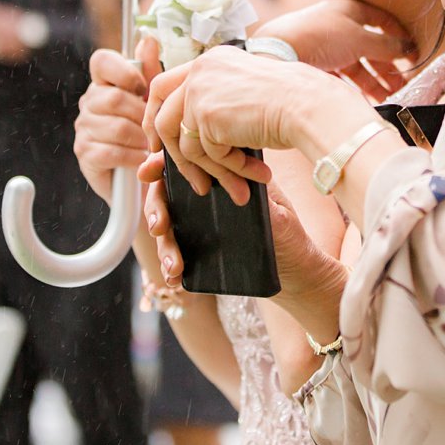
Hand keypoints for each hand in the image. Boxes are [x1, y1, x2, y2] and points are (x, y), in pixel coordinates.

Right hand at [75, 35, 159, 203]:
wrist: (143, 182)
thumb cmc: (150, 135)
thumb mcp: (154, 102)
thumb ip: (151, 72)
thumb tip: (148, 40)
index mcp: (105, 82)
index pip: (101, 60)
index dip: (122, 70)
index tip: (141, 86)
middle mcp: (89, 102)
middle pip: (114, 98)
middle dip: (142, 116)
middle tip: (156, 129)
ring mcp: (84, 127)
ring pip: (117, 127)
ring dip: (141, 140)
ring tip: (152, 147)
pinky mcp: (85, 153)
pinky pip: (111, 151)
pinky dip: (133, 158)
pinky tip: (142, 162)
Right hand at [141, 159, 338, 308]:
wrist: (297, 274)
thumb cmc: (290, 235)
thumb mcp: (277, 212)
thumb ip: (256, 196)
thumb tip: (234, 179)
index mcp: (222, 181)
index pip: (186, 166)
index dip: (160, 166)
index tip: (147, 173)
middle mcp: (207, 202)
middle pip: (166, 197)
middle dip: (156, 210)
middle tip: (159, 226)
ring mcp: (200, 229)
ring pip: (168, 231)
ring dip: (164, 247)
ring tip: (174, 265)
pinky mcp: (200, 254)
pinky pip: (177, 257)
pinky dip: (171, 268)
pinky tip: (176, 278)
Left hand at [144, 46, 326, 202]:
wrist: (308, 105)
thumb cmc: (293, 103)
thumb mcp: (247, 96)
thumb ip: (218, 106)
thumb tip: (193, 138)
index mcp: (211, 61)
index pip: (164, 86)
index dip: (156, 115)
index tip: (160, 141)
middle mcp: (200, 71)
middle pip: (162, 115)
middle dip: (169, 151)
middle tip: (185, 176)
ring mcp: (199, 92)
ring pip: (186, 144)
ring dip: (211, 171)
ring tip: (237, 187)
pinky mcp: (205, 116)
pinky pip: (207, 156)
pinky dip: (230, 170)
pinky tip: (255, 174)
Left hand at [256, 0, 415, 99]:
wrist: (278, 52)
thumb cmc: (321, 37)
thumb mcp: (360, 40)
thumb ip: (388, 46)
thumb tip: (410, 48)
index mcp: (350, 9)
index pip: (382, 20)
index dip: (399, 37)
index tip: (414, 55)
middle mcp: (339, 25)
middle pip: (370, 46)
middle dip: (388, 66)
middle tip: (404, 85)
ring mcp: (327, 44)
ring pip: (357, 63)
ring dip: (375, 81)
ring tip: (390, 98)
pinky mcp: (316, 63)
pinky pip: (342, 76)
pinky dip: (355, 88)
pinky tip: (367, 101)